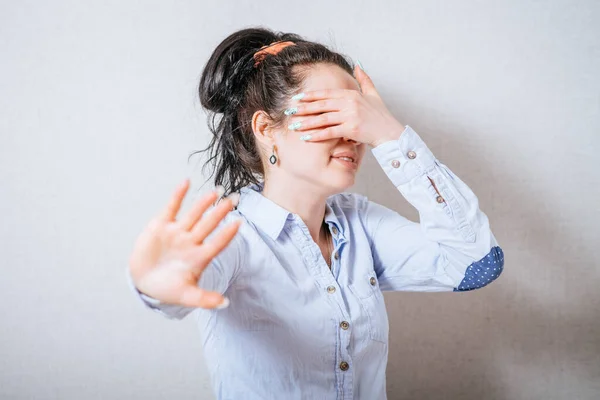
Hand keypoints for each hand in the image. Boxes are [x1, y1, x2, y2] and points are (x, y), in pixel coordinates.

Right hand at [128, 180, 241, 308]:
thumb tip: (226, 303)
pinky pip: (172, 208)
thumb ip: (205, 299)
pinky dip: (178, 195)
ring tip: (215, 191)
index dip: (227, 234)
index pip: (217, 243)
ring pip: (193, 214)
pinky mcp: (161, 225)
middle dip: (220, 212)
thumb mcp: (187, 296)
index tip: (239, 223)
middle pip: (208, 225)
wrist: (143, 281)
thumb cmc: (168, 289)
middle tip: (234, 199)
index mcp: (199, 257)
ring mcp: (177, 232)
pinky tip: (186, 182)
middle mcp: (191, 241)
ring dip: (203, 203)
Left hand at [286, 64, 405, 146]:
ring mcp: (350, 116)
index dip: (311, 95)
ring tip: (294, 126)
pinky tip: (306, 138)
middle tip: (289, 112)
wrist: (391, 132)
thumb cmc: (381, 115)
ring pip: (323, 119)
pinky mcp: (351, 129)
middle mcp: (350, 103)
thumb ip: (364, 79)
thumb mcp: (373, 94)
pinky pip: (330, 132)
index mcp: (352, 94)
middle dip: (304, 109)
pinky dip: (317, 135)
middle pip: (322, 105)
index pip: (327, 93)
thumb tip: (358, 64)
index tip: (297, 98)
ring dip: (306, 123)